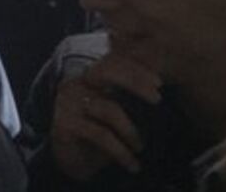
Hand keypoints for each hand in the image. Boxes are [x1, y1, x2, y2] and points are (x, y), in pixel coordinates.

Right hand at [49, 53, 162, 180]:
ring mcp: (67, 102)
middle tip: (157, 98)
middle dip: (135, 81)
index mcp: (89, 78)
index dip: (136, 69)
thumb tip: (162, 94)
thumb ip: (129, 98)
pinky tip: (131, 163)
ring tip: (140, 148)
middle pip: (105, 71)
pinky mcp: (64, 123)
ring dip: (131, 131)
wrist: (71, 160)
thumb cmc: (98, 134)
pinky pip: (100, 134)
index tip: (159, 83)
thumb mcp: (116, 113)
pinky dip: (121, 151)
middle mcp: (76, 84)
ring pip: (109, 109)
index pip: (112, 62)